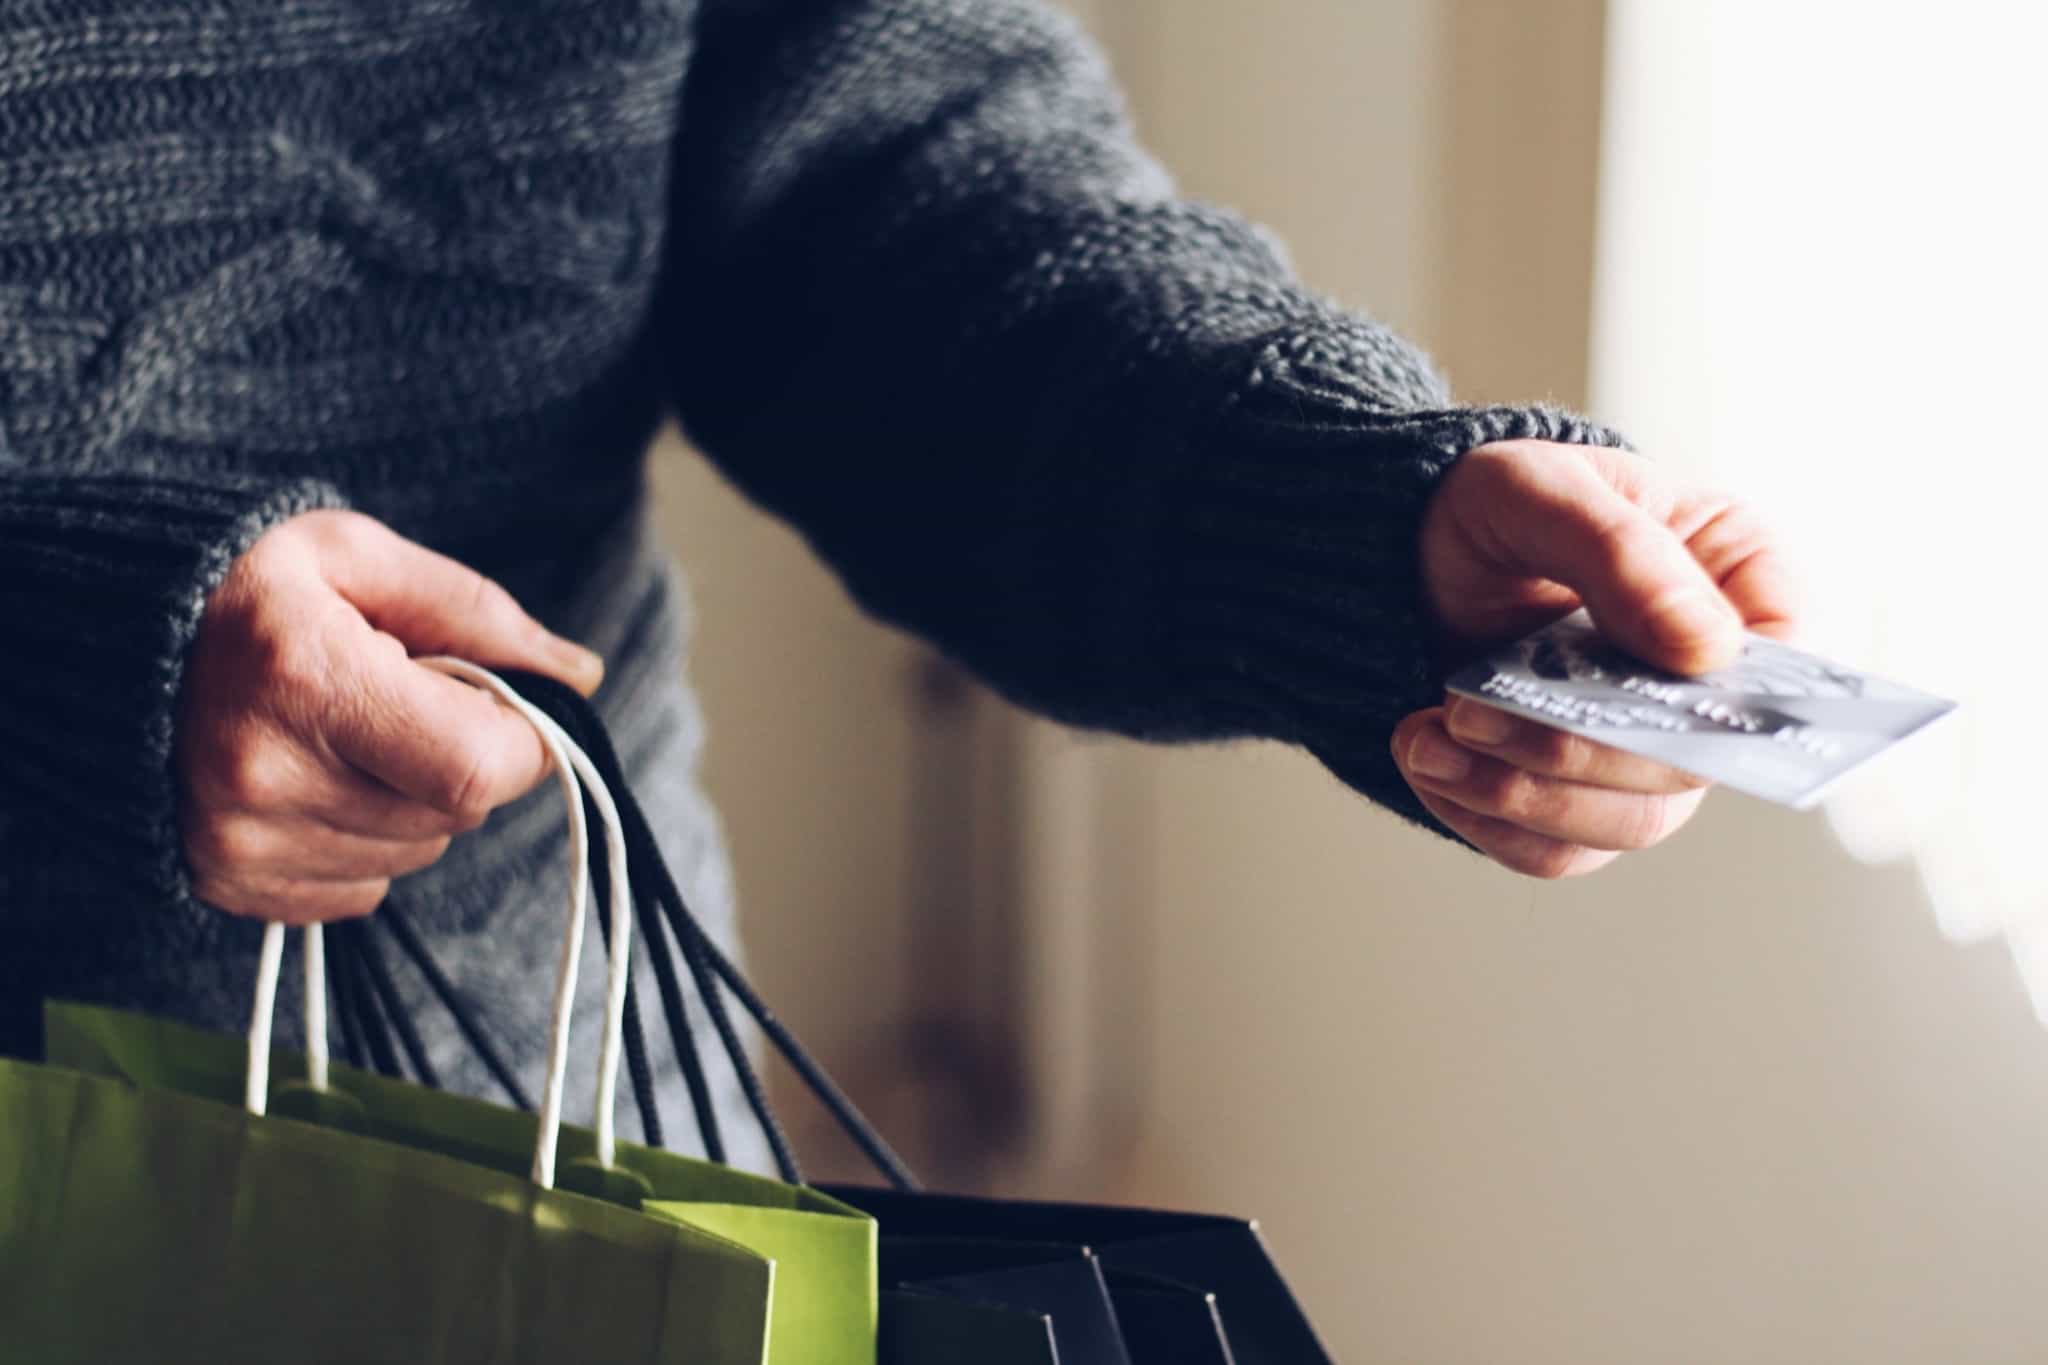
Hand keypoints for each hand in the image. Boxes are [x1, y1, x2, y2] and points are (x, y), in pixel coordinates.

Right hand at [176, 510, 604, 922]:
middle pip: (453, 816)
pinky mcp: (225, 882)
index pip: (477, 768)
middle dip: (458, 760)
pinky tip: (311, 777)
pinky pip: (360, 889)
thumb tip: (578, 676)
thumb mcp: (358, 557)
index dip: (519, 742)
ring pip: (414, 855)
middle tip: (397, 701)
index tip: (497, 702)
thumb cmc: (244, 585)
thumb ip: (477, 613)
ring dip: (409, 801)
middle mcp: (266, 775)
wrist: (91, 640)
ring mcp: (237, 841)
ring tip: (342, 734)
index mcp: (308, 681)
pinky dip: (360, 840)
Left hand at [1392, 439, 1796, 877]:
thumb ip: (1623, 554)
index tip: (1626, 696)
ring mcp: (1649, 749)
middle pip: (1693, 767)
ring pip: (1625, 824)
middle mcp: (1708, 682)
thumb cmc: (1504, 503)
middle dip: (1575, 752)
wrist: (1417, 550)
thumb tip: (1707, 649)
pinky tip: (1429, 761)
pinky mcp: (1582, 796)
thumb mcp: (1544, 491)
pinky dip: (1488, 821)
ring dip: (1519, 797)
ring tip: (1432, 740)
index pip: (1784, 665)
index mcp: (1738, 583)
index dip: (1728, 703)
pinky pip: (1558, 849)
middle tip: (1472, 712)